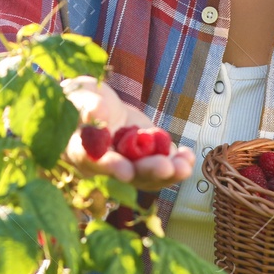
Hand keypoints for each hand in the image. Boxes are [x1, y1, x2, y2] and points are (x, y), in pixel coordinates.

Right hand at [61, 76, 193, 192]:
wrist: (101, 105)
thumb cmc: (85, 100)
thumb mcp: (85, 98)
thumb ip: (91, 107)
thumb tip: (99, 113)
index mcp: (84, 153)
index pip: (96, 163)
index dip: (111, 167)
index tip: (126, 171)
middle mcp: (108, 167)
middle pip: (128, 175)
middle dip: (148, 172)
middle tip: (165, 167)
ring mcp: (129, 165)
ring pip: (148, 176)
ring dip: (168, 173)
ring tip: (185, 166)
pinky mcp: (147, 160)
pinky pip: (163, 167)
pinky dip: (177, 163)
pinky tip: (188, 157)